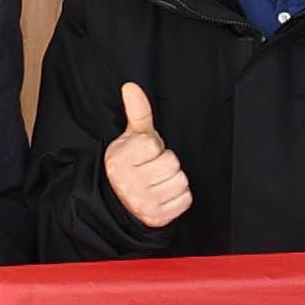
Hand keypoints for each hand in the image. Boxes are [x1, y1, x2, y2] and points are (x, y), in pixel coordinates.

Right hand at [103, 80, 192, 227]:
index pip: (154, 145)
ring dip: (173, 180)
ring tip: (158, 182)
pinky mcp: (156, 218)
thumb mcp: (131, 137)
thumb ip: (137, 112)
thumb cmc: (131, 164)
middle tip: (152, 169)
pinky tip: (164, 195)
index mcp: (120, 161)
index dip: (154, 147)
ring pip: (180, 181)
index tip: (144, 155)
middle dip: (165, 164)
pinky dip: (179, 197)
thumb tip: (131, 87)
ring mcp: (142, 203)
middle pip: (171, 163)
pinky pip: (185, 199)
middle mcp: (129, 184)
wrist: (120, 201)